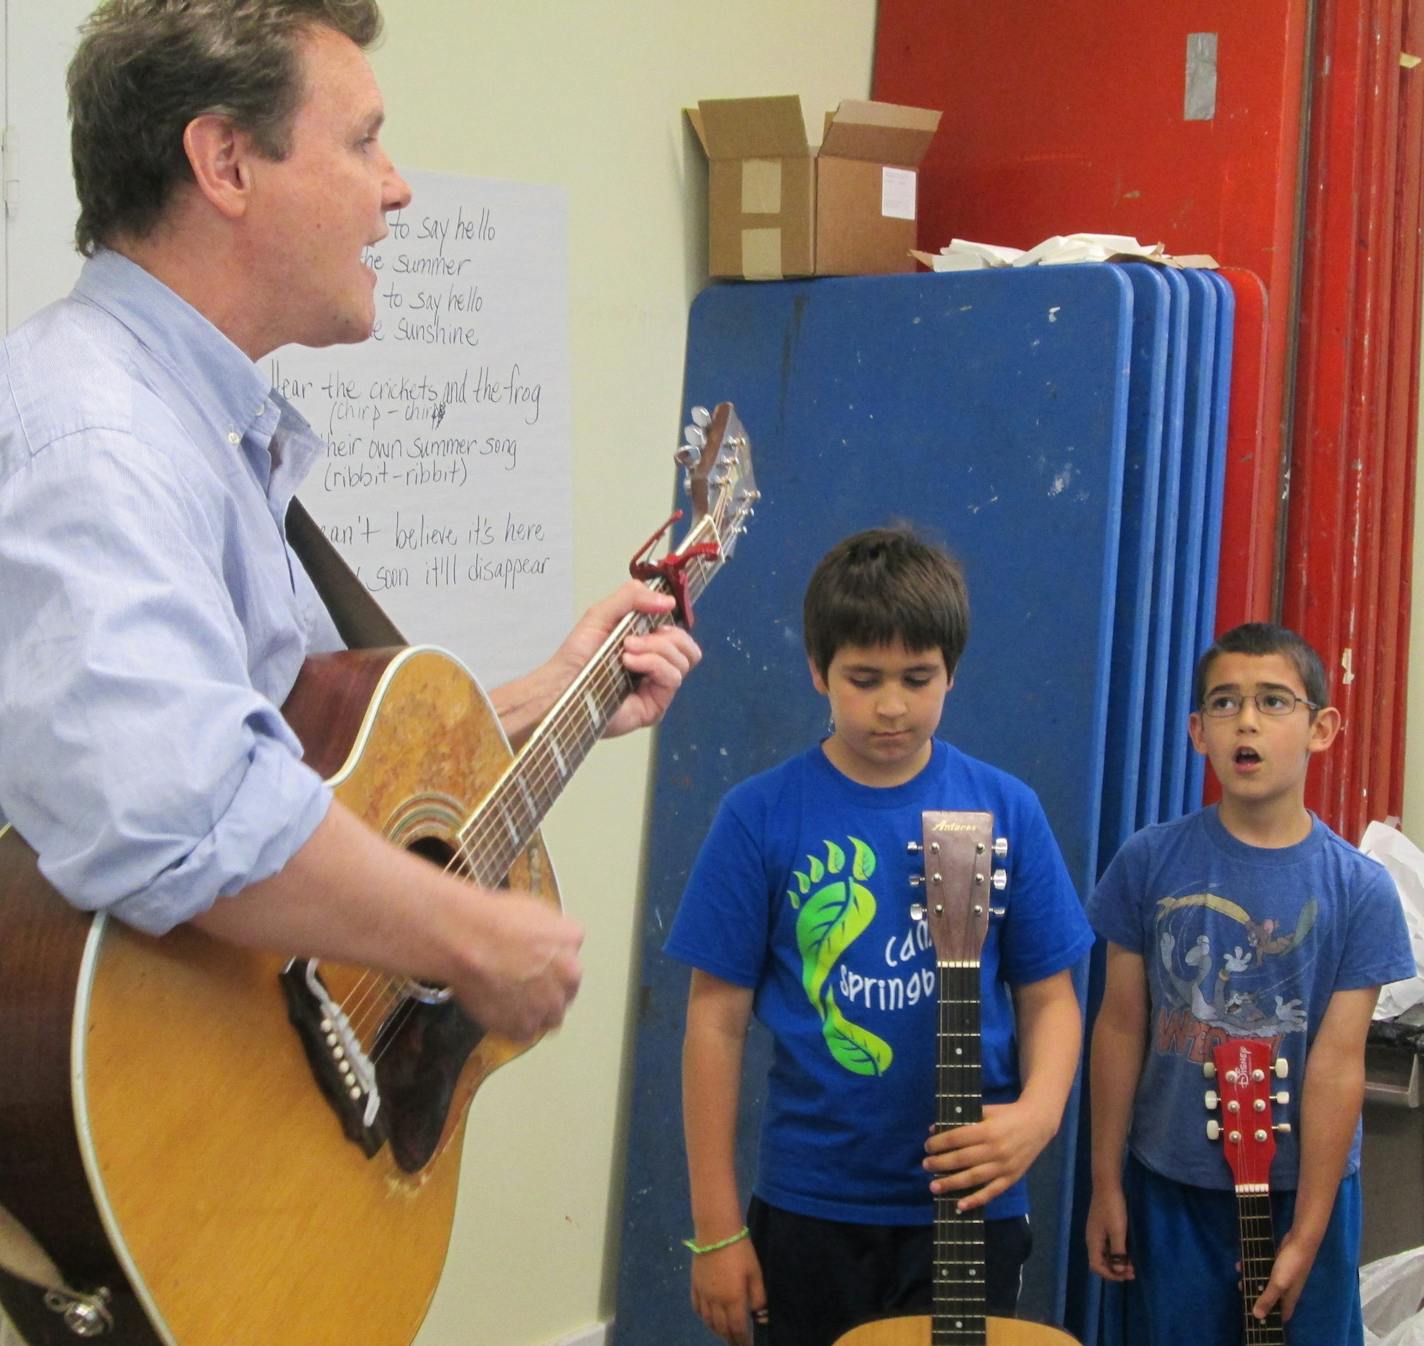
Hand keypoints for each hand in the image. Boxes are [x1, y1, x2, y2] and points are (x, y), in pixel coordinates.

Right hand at [448, 891, 583, 1039]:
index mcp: (571, 941)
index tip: (535, 965)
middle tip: (522, 986)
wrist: (466, 940)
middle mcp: (569, 976)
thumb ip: (549, 931)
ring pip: (549, 1017)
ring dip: (534, 1012)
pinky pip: (524, 1033)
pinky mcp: (524, 1027)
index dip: (551, 964)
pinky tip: (497, 1012)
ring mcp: (548, 1005)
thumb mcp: (532, 909)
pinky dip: (512, 1026)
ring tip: (509, 1004)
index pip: (570, 957)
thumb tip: (546, 941)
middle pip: (565, 991)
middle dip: (548, 991)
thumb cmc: (492, 918)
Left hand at [554, 580, 700, 737]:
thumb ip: (632, 597)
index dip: (672, 621)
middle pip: (688, 647)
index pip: (678, 632)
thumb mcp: (602, 614)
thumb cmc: (577, 655)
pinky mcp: (655, 705)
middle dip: (667, 637)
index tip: (657, 612)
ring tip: (626, 651)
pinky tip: (629, 663)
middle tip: (633, 638)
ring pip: (684, 661)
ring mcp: (657, 687)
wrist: (562, 683)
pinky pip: (672, 678)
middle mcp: (656, 666)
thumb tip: (669, 601)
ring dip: (656, 649)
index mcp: (648, 645)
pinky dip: (653, 664)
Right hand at [690, 1237, 765, 1345]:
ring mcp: (703, 1294)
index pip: (738, 1329)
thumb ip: (758, 1297)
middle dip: (730, 1339)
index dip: (743, 1340)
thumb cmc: (740, 1251)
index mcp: (733, 1300)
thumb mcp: (755, 1273)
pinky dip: (703, 1318)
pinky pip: (697, 1308)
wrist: (716, 1231)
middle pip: (721, 1328)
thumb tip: (760, 1317)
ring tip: (725, 1334)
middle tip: (737, 1343)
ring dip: (717, 1331)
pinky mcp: (694, 1284)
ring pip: (708, 1321)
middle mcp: (715, 1302)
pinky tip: (708, 1319)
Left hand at [923, 1099, 1056, 1210]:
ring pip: (974, 1178)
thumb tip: (935, 1130)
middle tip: (925, 1165)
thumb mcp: (986, 1110)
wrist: (1038, 1124)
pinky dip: (975, 1200)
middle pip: (962, 1159)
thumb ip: (962, 1119)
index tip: (927, 1146)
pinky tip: (960, 1205)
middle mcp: (995, 1150)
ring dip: (952, 1184)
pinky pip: (992, 1192)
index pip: (957, 1138)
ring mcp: (1004, 1166)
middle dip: (940, 1163)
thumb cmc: (1007, 1115)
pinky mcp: (1011, 1178)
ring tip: (934, 1187)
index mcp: (987, 1130)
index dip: (939, 1143)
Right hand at [1085, 1186, 1133, 1280]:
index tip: (1126, 1275)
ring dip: (1118, 1263)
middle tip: (1133, 1272)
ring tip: (1133, 1265)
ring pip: (1105, 1255)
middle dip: (1116, 1270)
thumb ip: (1118, 1252)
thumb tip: (1118, 1271)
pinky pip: (1108, 1246)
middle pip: (1100, 1262)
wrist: (1107, 1185)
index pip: (1096, 1266)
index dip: (1110, 1275)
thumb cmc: (1112, 1208)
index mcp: (1093, 1242)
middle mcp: (1093, 1240)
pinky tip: (1128, 1252)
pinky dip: (1117, 1253)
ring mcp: (1098, 1233)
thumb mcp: (1117, 1231)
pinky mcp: (1103, 1228)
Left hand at [1251, 1226, 1320, 1322]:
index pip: (1282, 1315)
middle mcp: (1287, 1288)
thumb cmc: (1291, 1264)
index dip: (1272, 1319)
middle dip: (1256, 1297)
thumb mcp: (1278, 1283)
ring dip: (1252, 1280)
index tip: (1257, 1322)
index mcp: (1289, 1297)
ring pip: (1266, 1282)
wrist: (1300, 1240)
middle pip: (1271, 1298)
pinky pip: (1263, 1268)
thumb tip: (1256, 1316)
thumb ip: (1267, 1299)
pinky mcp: (1278, 1263)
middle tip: (1242, 1294)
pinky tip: (1242, 1263)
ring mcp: (1283, 1274)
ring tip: (1239, 1279)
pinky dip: (1253, 1267)